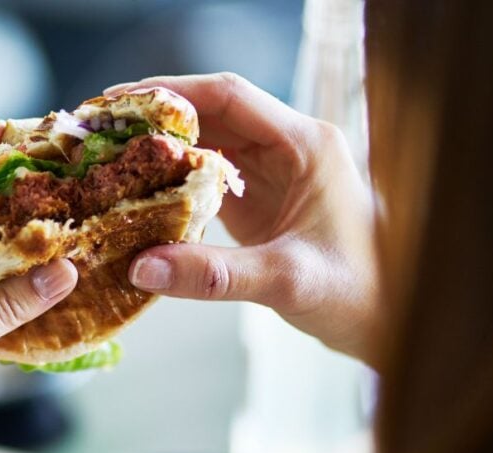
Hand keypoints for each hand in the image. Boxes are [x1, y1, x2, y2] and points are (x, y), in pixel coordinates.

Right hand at [107, 73, 376, 362]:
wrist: (393, 320)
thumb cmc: (359, 293)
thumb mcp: (286, 281)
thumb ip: (213, 275)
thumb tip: (141, 267)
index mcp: (305, 144)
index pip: (230, 96)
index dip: (172, 93)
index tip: (121, 101)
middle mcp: (288, 149)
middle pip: (211, 114)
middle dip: (155, 119)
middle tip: (99, 129)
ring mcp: (273, 175)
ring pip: (206, 146)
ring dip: (159, 150)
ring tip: (106, 156)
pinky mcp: (260, 204)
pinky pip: (207, 181)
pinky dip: (170, 184)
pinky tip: (134, 194)